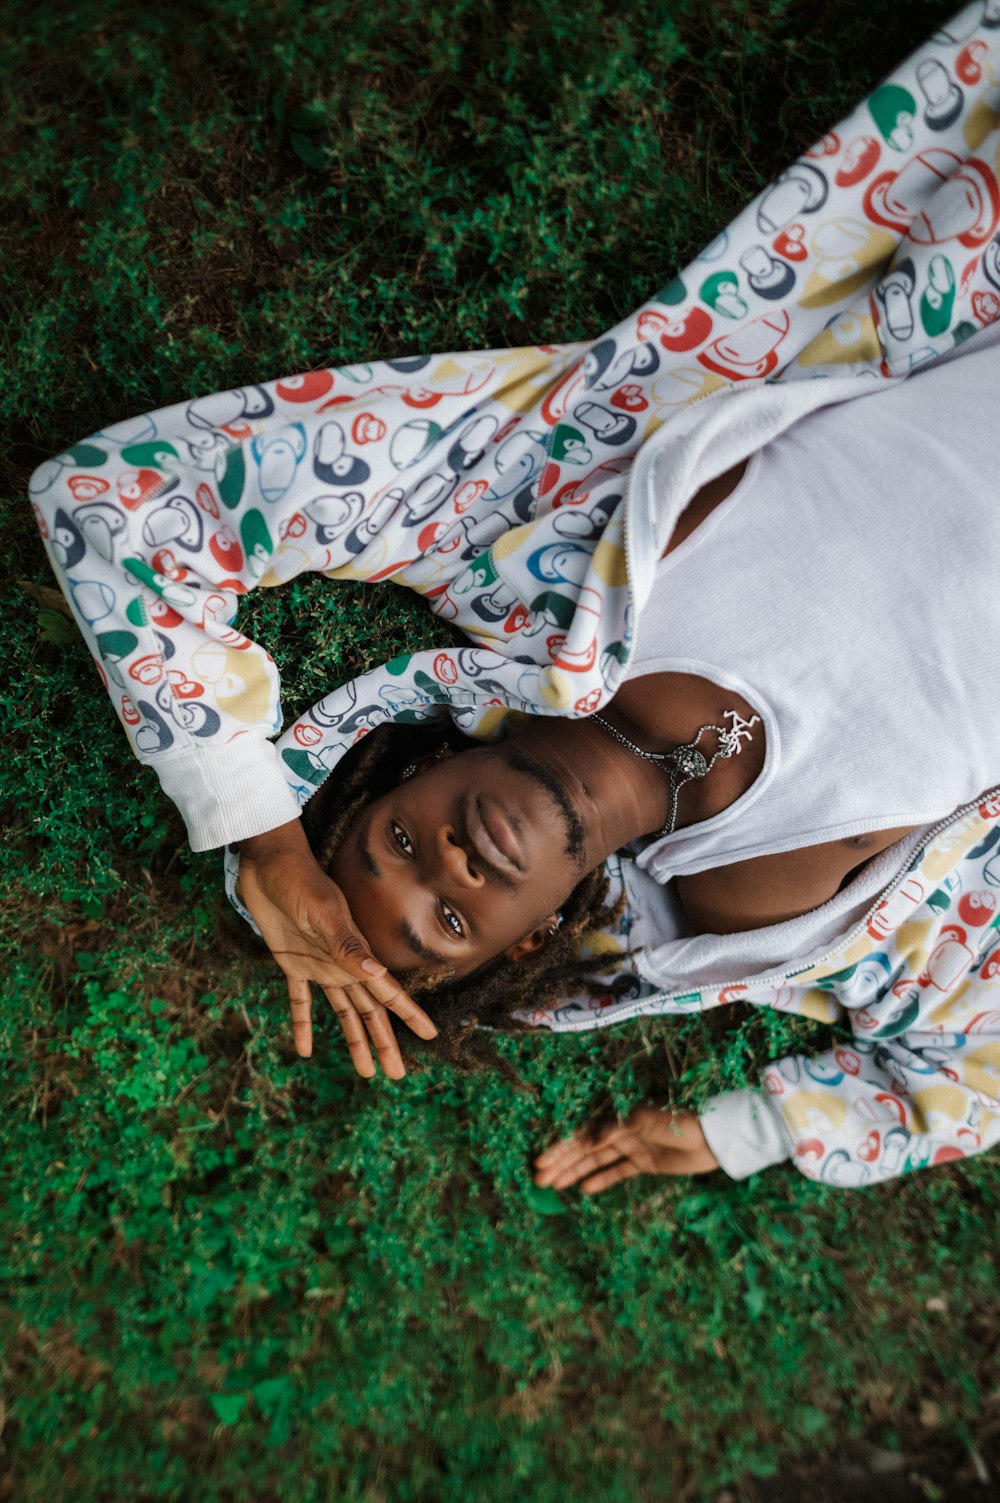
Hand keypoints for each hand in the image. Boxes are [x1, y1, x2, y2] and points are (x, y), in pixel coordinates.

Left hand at [238, 818, 437, 1074]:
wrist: (269, 864)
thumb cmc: (300, 882)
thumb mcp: (322, 913)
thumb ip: (348, 944)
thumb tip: (377, 974)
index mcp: (356, 954)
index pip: (387, 992)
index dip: (408, 1015)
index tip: (429, 1036)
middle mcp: (343, 964)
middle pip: (368, 1011)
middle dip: (384, 1042)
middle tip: (397, 1075)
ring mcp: (319, 965)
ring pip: (342, 1011)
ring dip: (353, 1040)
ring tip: (364, 1071)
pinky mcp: (292, 963)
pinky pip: (300, 1001)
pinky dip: (303, 1024)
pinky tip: (304, 1049)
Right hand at [532, 1106, 718, 1193]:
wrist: (715, 1139)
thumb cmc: (683, 1124)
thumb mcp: (651, 1123)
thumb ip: (621, 1127)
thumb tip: (590, 1135)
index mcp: (619, 1118)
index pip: (582, 1133)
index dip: (561, 1146)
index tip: (540, 1159)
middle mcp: (621, 1131)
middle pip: (584, 1148)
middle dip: (561, 1162)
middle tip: (538, 1179)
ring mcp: (632, 1147)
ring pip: (596, 1161)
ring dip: (574, 1172)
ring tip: (553, 1186)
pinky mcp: (645, 1163)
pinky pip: (618, 1172)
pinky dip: (601, 1180)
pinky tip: (584, 1190)